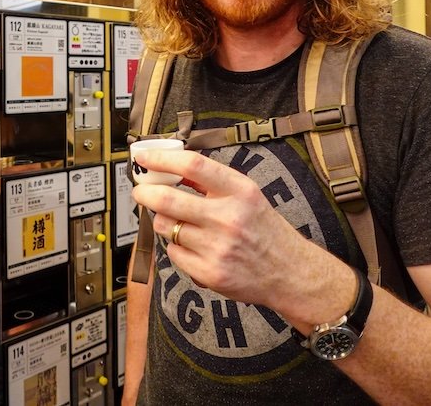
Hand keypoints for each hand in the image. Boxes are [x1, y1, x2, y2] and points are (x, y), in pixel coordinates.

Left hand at [130, 148, 350, 316]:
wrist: (289, 272)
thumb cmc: (263, 228)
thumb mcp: (246, 194)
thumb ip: (211, 181)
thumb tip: (172, 166)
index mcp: (239, 190)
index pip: (193, 165)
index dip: (162, 159)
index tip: (144, 158)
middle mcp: (228, 217)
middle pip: (168, 199)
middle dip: (145, 193)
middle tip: (141, 191)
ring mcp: (217, 247)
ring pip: (166, 227)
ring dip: (164, 221)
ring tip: (177, 222)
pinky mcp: (209, 273)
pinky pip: (174, 253)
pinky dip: (177, 247)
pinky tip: (193, 246)